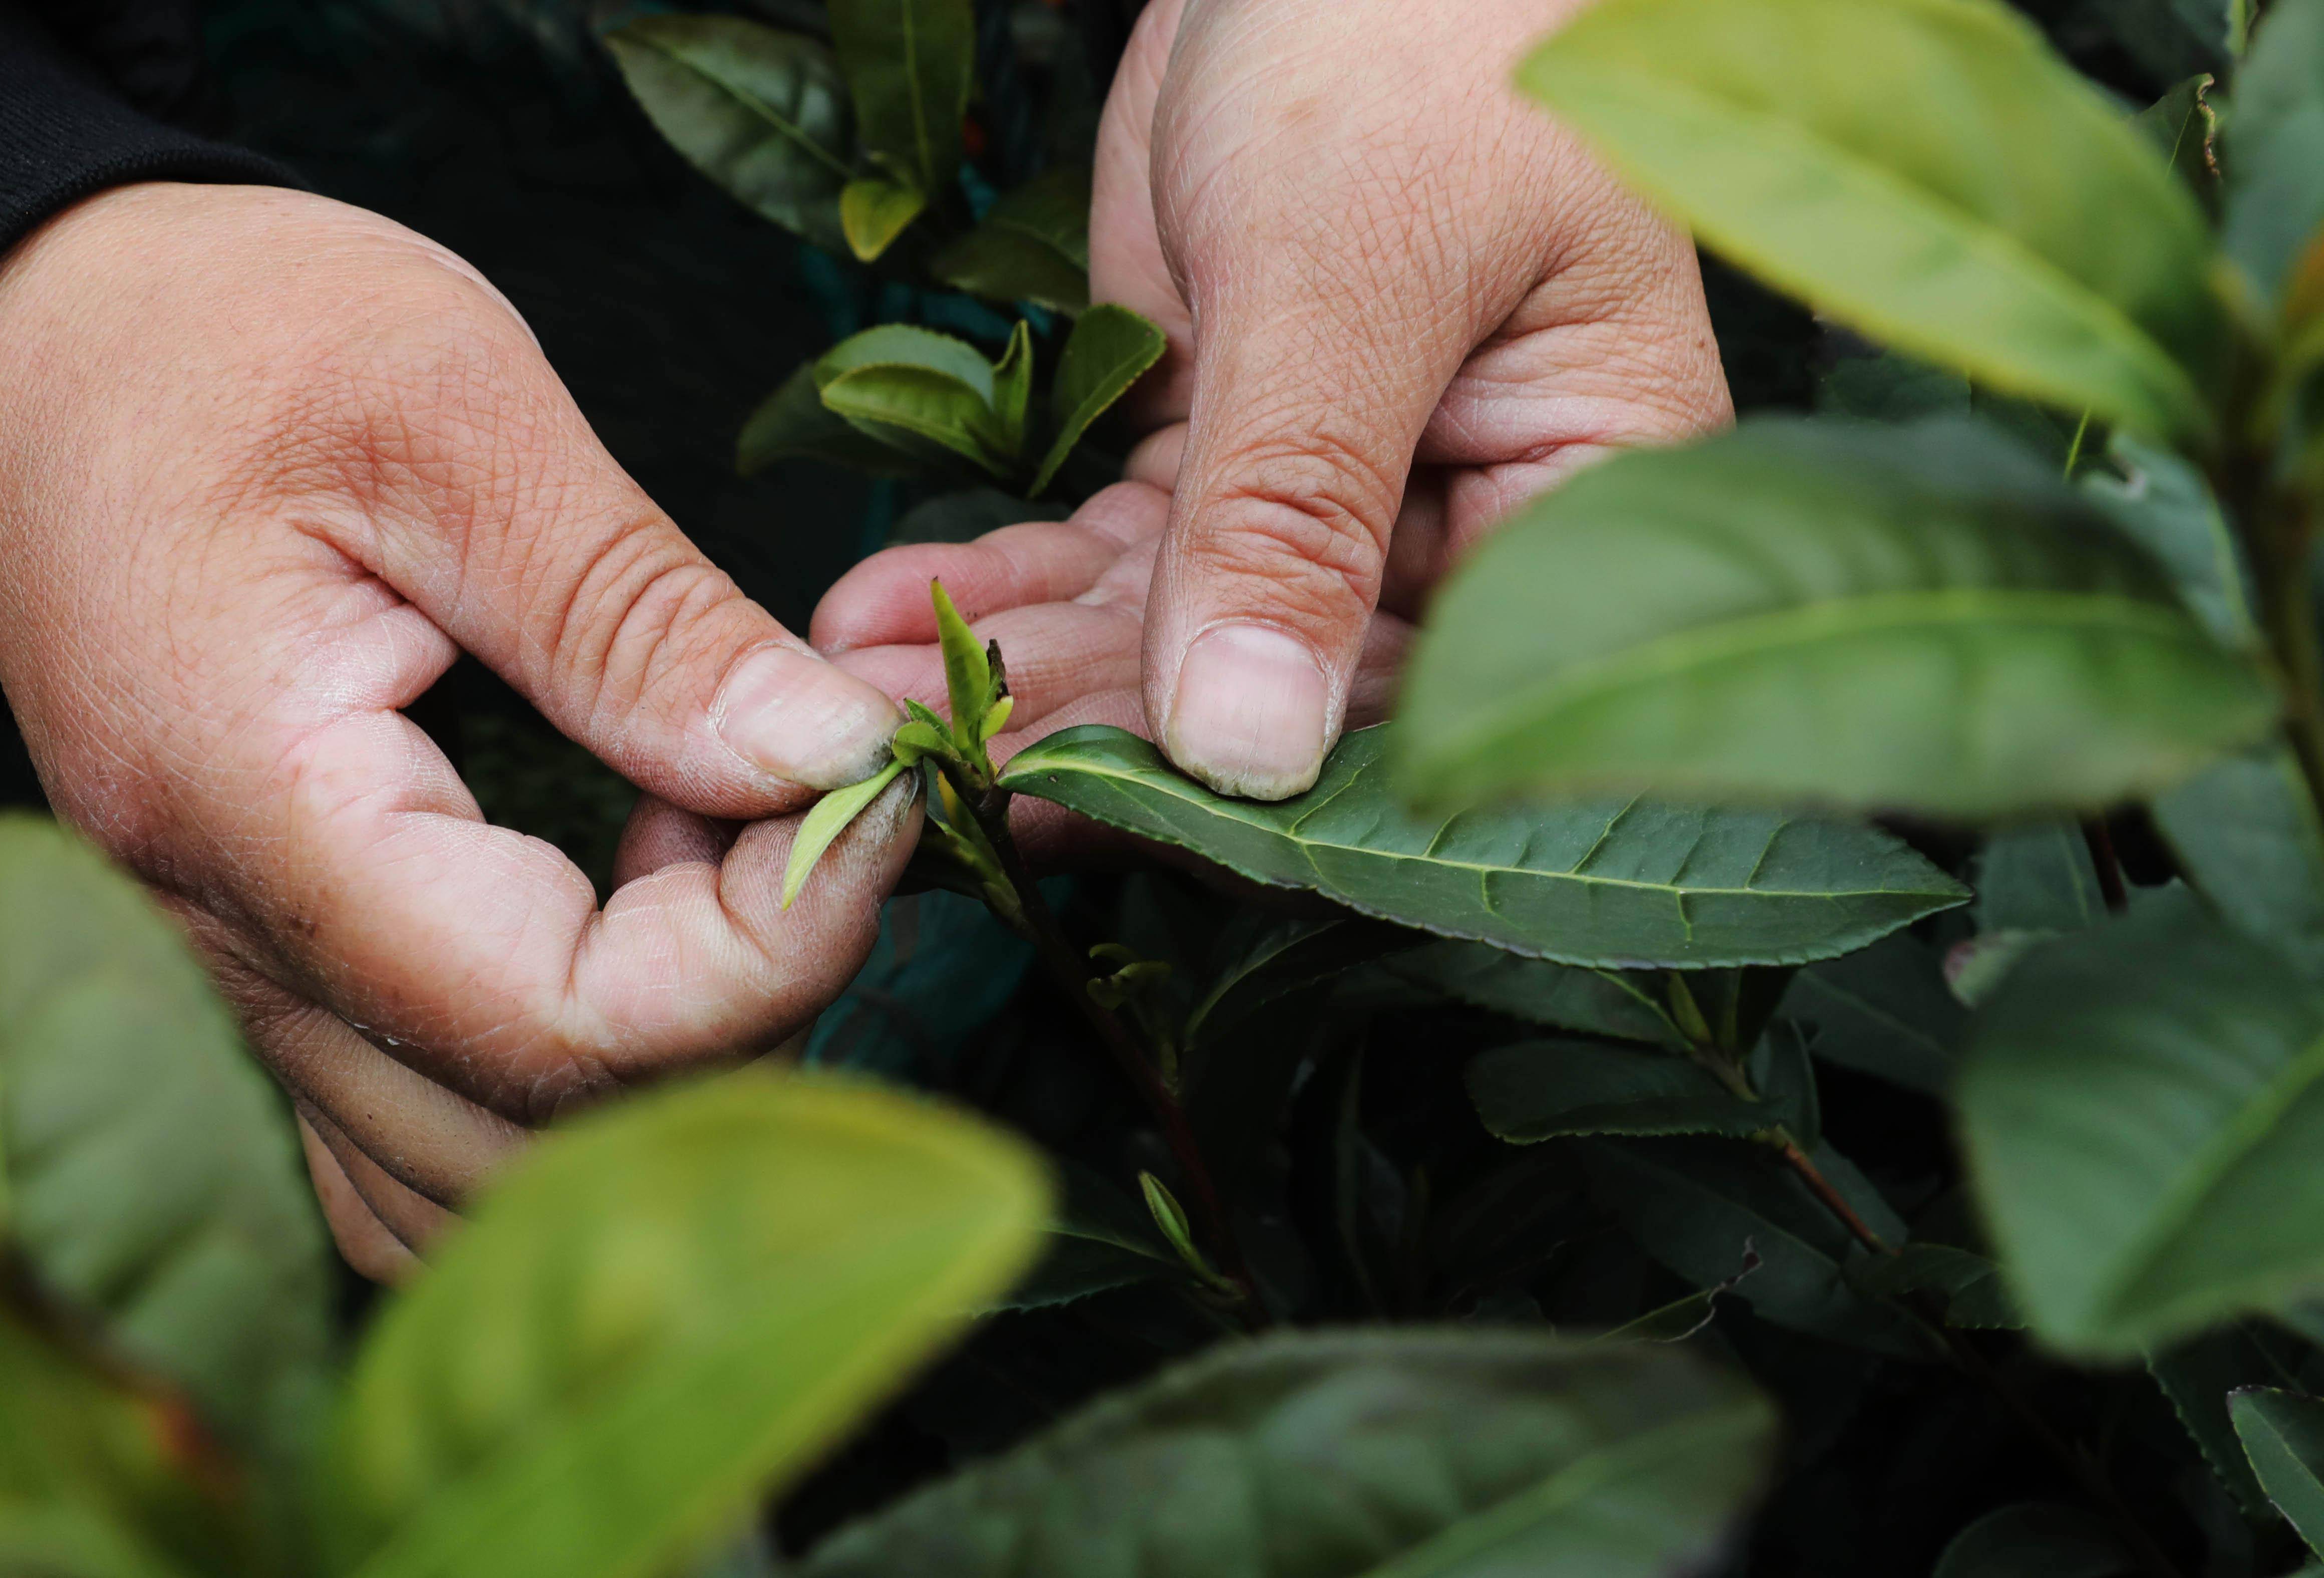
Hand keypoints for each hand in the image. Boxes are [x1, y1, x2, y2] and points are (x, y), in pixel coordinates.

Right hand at [0, 183, 912, 1278]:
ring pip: (476, 1170)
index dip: (773, 949)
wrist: (53, 337)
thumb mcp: (457, 415)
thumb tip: (830, 760)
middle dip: (737, 1009)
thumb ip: (640, 616)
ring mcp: (234, 976)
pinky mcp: (270, 960)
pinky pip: (420, 1126)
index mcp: (261, 805)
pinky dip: (566, 1073)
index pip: (563, 1028)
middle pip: (535, 1140)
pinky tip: (627, 907)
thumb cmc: (229, 335)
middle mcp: (227, 945)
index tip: (871, 797)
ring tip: (711, 844)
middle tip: (806, 812)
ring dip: (659, 1053)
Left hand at [817, 0, 1729, 800]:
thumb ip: (1295, 507)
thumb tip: (1251, 750)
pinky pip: (1117, 560)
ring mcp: (1342, 509)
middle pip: (1286, 699)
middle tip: (916, 763)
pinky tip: (888, 618)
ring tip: (867, 702)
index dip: (1260, 783)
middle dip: (1093, 729)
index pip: (1431, 707)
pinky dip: (1006, 585)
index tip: (1083, 800)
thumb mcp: (1350, 267)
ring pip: (1178, 643)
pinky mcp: (1227, 465)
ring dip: (1018, 673)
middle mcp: (1472, 537)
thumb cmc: (1411, 35)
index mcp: (1581, 506)